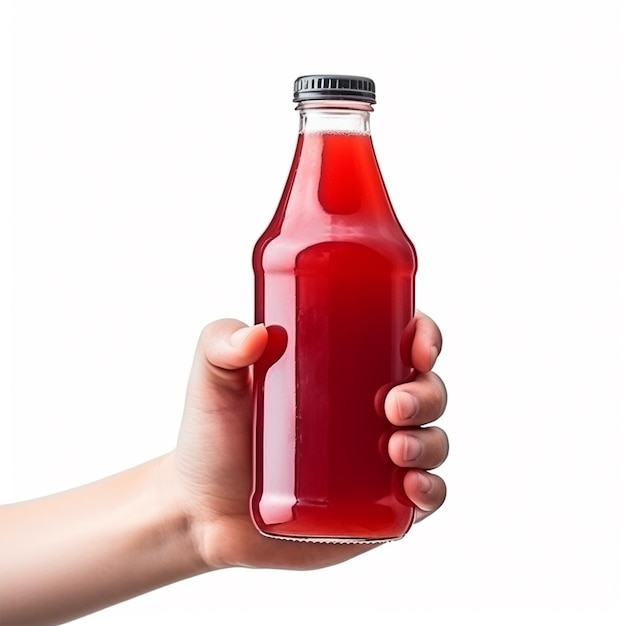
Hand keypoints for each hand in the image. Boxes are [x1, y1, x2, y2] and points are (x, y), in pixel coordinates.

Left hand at [169, 311, 447, 570]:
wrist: (201, 511)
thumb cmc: (212, 437)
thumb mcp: (212, 381)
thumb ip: (219, 344)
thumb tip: (256, 335)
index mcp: (343, 370)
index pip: (400, 342)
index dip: (425, 337)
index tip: (418, 348)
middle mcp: (367, 412)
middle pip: (426, 390)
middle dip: (426, 393)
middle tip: (393, 405)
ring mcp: (376, 461)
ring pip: (432, 441)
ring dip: (429, 442)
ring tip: (396, 450)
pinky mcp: (376, 506)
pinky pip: (423, 498)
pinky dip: (432, 491)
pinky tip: (414, 489)